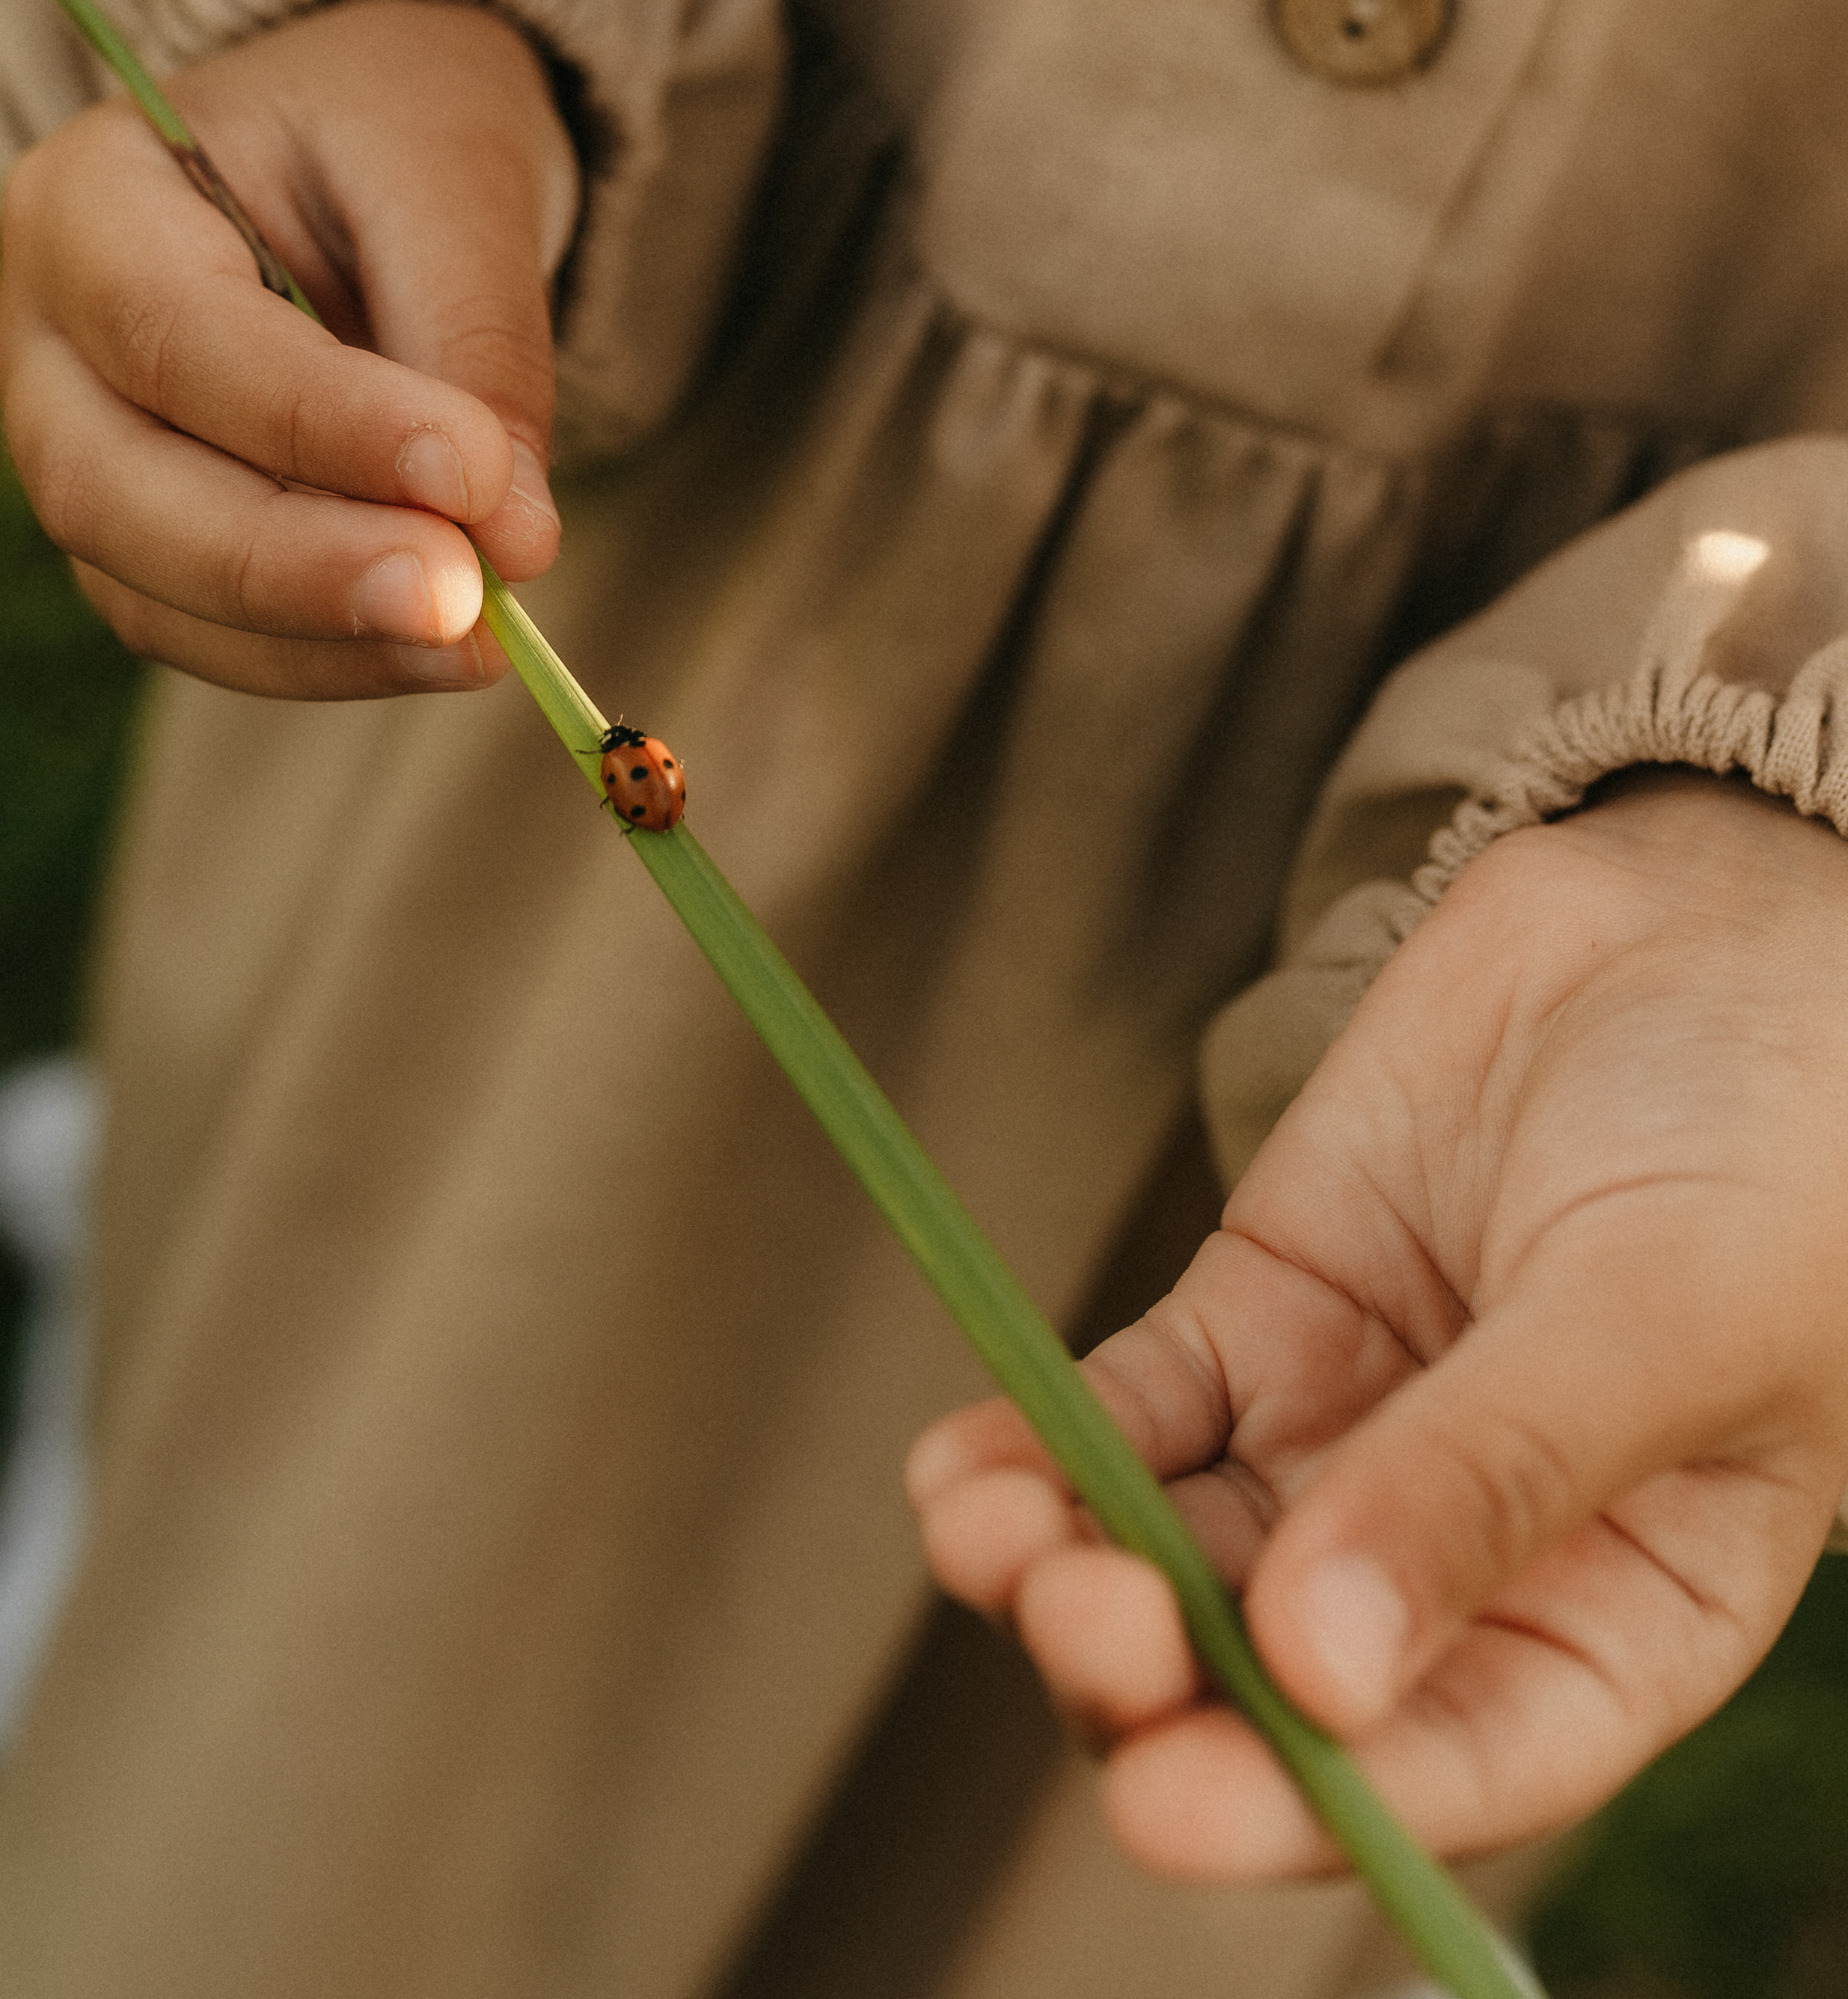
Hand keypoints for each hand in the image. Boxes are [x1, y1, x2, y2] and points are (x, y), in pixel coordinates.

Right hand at [0, 0, 576, 694]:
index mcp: (89, 196)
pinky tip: (440, 649)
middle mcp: (42, 334)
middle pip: (119, 490)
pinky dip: (323, 657)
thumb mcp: (455, 180)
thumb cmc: (393, 127)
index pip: (175, 336)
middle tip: (463, 600)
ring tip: (476, 640)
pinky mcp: (140, 536)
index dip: (320, 425)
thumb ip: (479, 346)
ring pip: (150, 588)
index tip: (472, 478)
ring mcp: (73, 447)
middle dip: (298, 564)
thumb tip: (514, 540)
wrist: (369, 144)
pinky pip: (203, 632)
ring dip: (318, 636)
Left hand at [908, 771, 1847, 1877]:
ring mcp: (1348, 1431)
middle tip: (1080, 1620)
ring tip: (986, 1536)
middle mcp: (1465, 1557)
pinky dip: (1041, 1449)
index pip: (1450, 1763)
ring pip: (1182, 1555)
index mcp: (1617, 1614)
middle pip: (1279, 1681)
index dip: (1304, 1807)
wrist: (1711, 923)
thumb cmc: (1767, 1140)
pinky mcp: (1261, 1311)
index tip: (1161, 1803)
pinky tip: (962, 1474)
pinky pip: (1131, 1415)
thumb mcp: (1664, 1317)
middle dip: (1160, 1679)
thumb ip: (1498, 1478)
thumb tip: (1323, 1667)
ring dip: (1070, 1569)